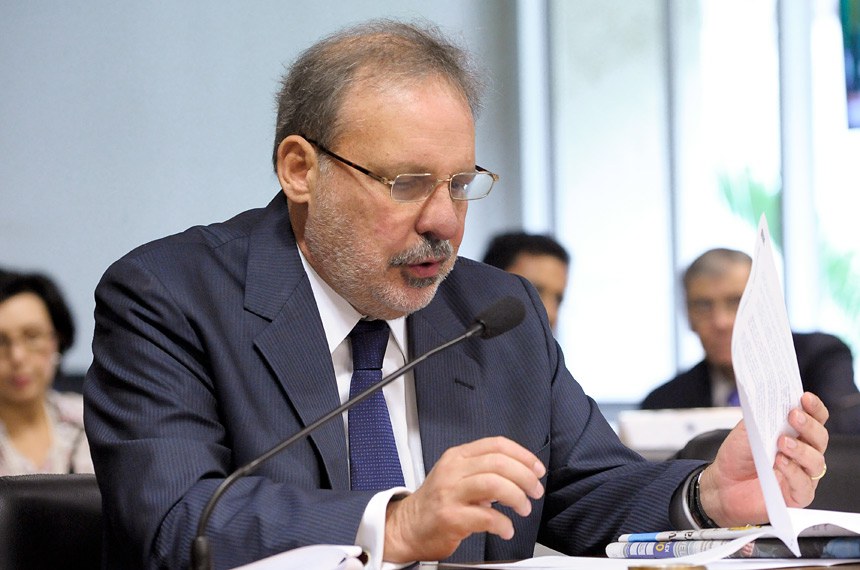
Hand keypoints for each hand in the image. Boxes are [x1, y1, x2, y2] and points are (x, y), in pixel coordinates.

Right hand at [382, 436, 545, 562]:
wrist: (407, 527)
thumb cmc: (437, 502)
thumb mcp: (456, 475)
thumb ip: (484, 469)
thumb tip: (520, 472)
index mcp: (457, 456)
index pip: (496, 444)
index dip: (523, 455)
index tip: (537, 469)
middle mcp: (453, 471)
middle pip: (498, 463)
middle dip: (525, 477)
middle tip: (535, 491)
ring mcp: (450, 493)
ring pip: (494, 484)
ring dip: (517, 497)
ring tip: (524, 508)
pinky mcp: (450, 517)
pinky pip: (486, 517)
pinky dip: (503, 524)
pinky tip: (506, 529)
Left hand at [699, 392, 829, 525]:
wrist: (722, 484)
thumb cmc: (737, 455)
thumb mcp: (747, 429)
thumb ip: (762, 416)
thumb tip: (773, 400)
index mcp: (795, 434)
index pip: (816, 419)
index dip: (814, 408)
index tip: (804, 398)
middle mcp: (804, 453)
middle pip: (820, 438)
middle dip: (809, 425)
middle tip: (794, 416)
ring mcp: (802, 474)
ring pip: (816, 461)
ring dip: (800, 449)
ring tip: (782, 442)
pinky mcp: (797, 495)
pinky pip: (804, 484)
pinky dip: (793, 472)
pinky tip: (780, 463)